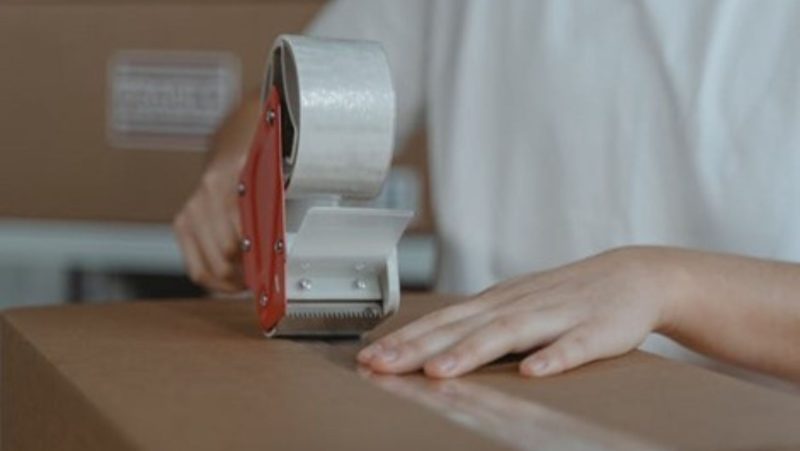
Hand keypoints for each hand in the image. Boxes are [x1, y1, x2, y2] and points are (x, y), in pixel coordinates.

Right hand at [173, 95, 259, 292]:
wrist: (233, 142)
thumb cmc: (259, 164)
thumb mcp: (275, 182)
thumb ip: (275, 213)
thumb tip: (278, 251)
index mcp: (233, 180)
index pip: (243, 234)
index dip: (259, 259)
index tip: (271, 272)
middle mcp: (209, 194)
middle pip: (227, 253)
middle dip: (247, 271)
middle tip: (264, 278)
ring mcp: (193, 208)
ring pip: (211, 265)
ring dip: (233, 279)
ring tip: (249, 282)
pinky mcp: (183, 222)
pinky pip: (196, 266)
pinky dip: (213, 280)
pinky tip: (229, 282)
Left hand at [358, 247, 690, 377]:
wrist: (633, 275)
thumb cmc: (566, 295)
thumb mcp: (516, 304)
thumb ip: (478, 324)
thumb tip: (428, 345)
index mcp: (497, 302)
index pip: (442, 321)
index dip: (405, 339)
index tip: (369, 358)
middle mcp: (518, 304)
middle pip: (462, 327)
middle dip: (418, 347)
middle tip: (381, 366)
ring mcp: (557, 315)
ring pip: (508, 333)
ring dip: (471, 351)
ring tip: (439, 371)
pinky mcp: (595, 330)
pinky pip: (573, 346)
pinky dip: (553, 357)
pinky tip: (534, 372)